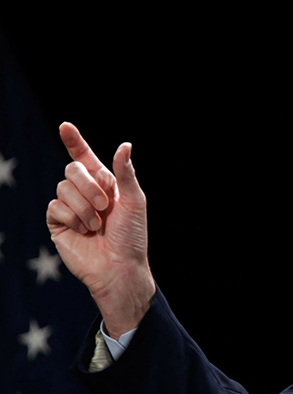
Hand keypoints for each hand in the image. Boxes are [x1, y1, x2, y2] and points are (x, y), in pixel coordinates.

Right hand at [46, 122, 154, 338]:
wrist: (119, 266)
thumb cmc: (132, 236)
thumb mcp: (135, 201)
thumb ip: (125, 173)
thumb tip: (124, 145)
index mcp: (105, 184)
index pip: (85, 157)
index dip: (74, 141)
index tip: (65, 126)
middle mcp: (85, 192)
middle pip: (73, 169)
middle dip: (90, 185)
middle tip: (106, 206)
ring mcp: (70, 207)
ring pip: (63, 187)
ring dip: (84, 206)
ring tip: (97, 225)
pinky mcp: (58, 223)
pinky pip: (55, 207)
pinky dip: (73, 217)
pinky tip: (83, 231)